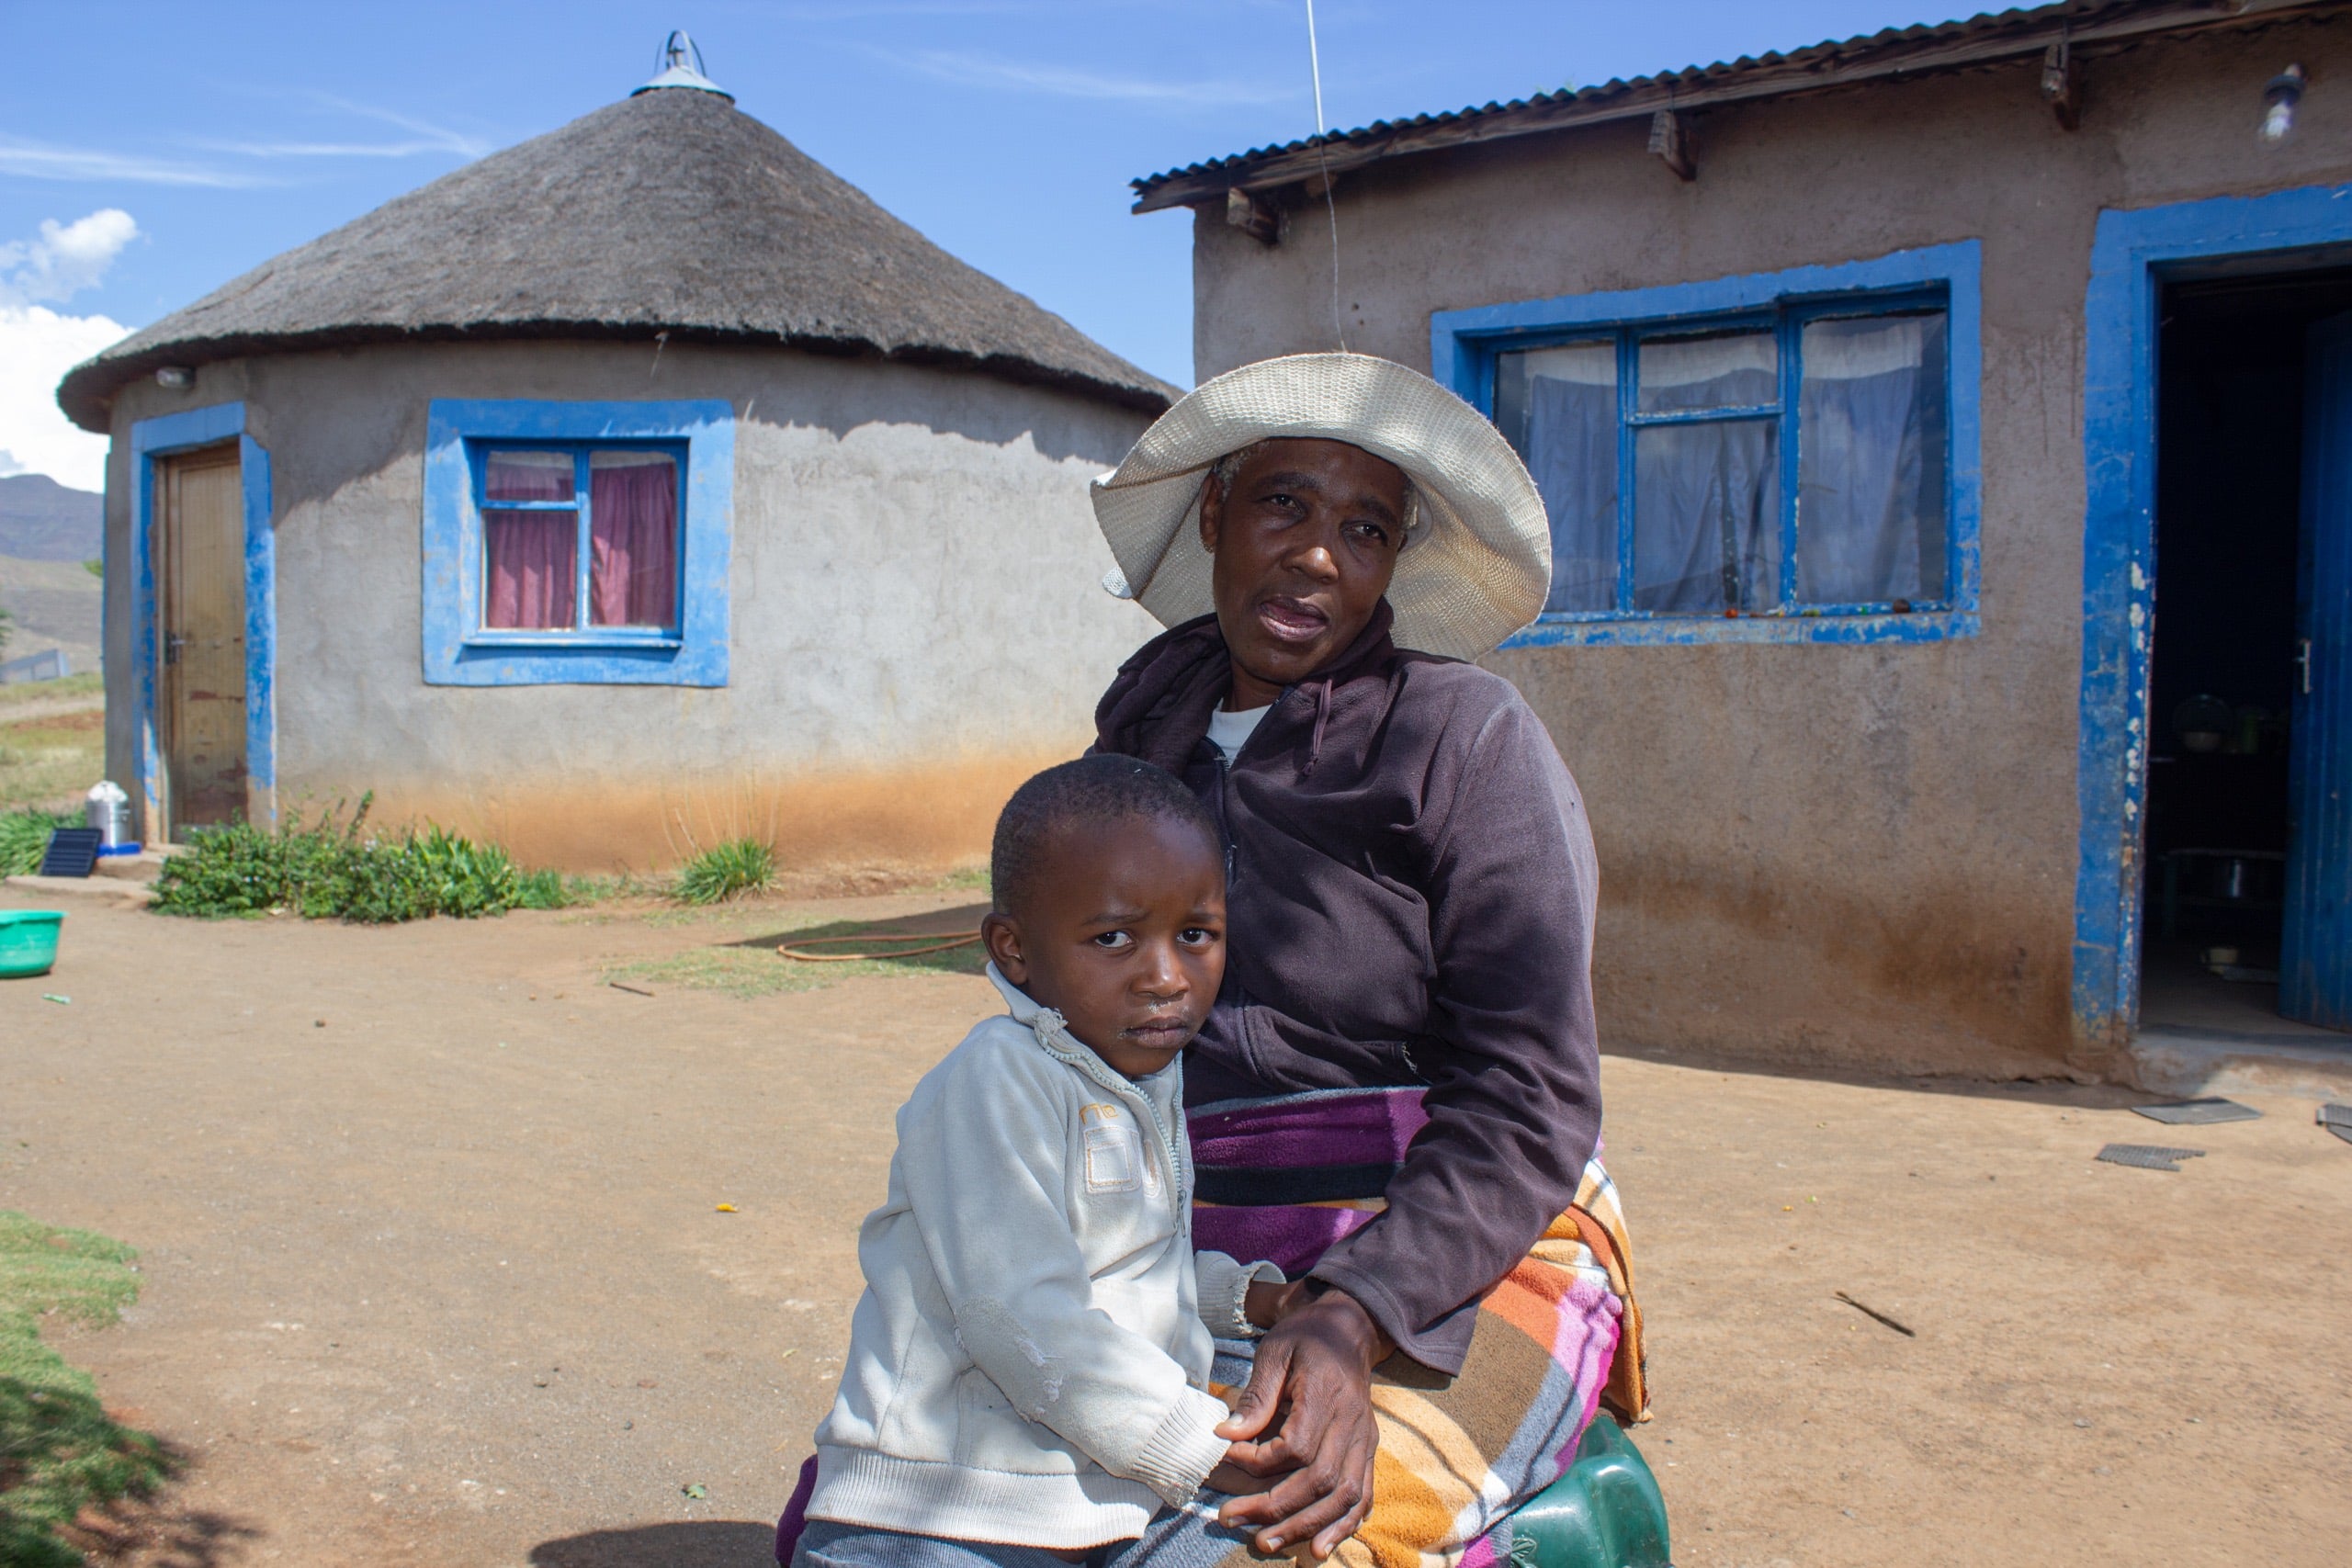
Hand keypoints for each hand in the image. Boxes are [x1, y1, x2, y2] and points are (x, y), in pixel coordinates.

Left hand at [1213, 1285, 1386, 1558]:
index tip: (1228, 1456)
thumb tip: (1226, 1434)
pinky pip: (1363, 1497)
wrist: (1349, 1331)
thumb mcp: (1274, 1352)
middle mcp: (1353, 1423)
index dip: (1259, 1461)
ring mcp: (1365, 1441)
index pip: (1295, 1446)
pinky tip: (1318, 1548)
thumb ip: (1255, 1395)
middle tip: (1233, 1519)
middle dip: (1275, 1508)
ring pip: (1344, 1497)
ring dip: (1306, 1526)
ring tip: (1267, 1542)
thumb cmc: (1306, 1339)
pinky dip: (1343, 1527)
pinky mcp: (1369, 1452)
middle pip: (1320, 1481)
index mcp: (1328, 1394)